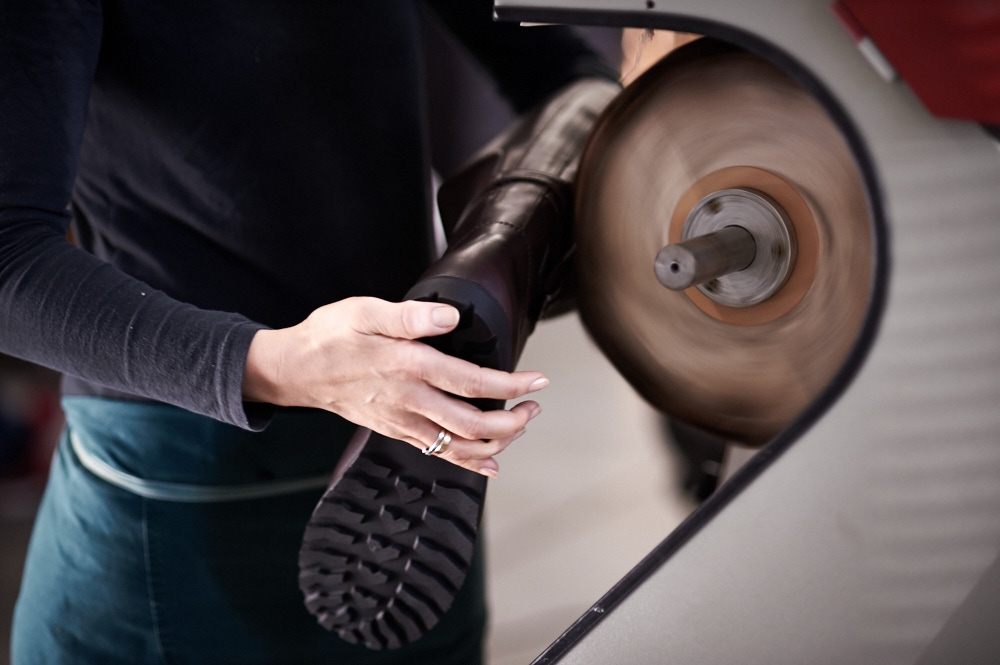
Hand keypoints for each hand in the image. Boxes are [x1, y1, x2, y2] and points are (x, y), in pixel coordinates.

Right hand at [242, 297, 547, 475]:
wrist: (294, 370)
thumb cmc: (329, 336)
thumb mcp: (365, 311)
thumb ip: (411, 315)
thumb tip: (451, 317)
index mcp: (408, 367)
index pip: (472, 382)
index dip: (511, 384)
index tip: (537, 380)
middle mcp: (409, 400)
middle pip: (472, 424)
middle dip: (512, 420)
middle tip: (534, 406)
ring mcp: (402, 421)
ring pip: (458, 445)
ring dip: (496, 440)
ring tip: (519, 424)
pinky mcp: (395, 431)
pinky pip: (438, 453)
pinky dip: (468, 460)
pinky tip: (489, 461)